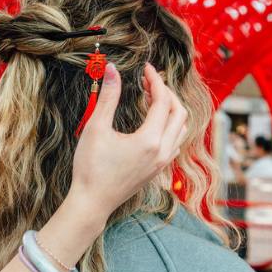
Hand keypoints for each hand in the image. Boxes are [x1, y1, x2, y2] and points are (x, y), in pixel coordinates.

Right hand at [66, 62, 187, 236]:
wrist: (92, 202)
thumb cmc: (90, 168)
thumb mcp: (96, 129)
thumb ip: (108, 97)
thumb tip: (111, 69)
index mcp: (150, 140)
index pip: (163, 101)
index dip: (156, 81)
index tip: (145, 69)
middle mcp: (162, 152)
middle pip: (179, 113)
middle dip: (167, 93)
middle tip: (149, 82)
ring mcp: (162, 162)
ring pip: (181, 128)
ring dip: (171, 109)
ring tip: (151, 98)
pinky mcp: (158, 169)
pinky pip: (175, 142)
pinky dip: (169, 125)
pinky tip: (152, 121)